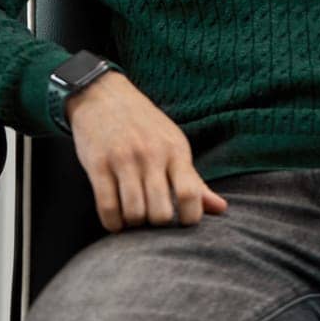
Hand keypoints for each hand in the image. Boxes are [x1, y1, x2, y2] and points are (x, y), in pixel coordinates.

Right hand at [67, 71, 227, 231]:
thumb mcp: (173, 145)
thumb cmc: (144, 126)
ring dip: (133, 223)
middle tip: (151, 216)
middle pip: (160, 213)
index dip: (190, 218)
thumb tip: (221, 208)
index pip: (191, 193)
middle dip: (156, 224)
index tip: (182, 221)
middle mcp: (151, 154)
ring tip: (133, 215)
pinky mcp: (98, 164)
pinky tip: (116, 218)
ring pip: (134, 214)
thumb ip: (194, 181)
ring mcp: (124, 159)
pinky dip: (113, 223)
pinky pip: (107, 209)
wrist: (104, 96)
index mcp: (175, 150)